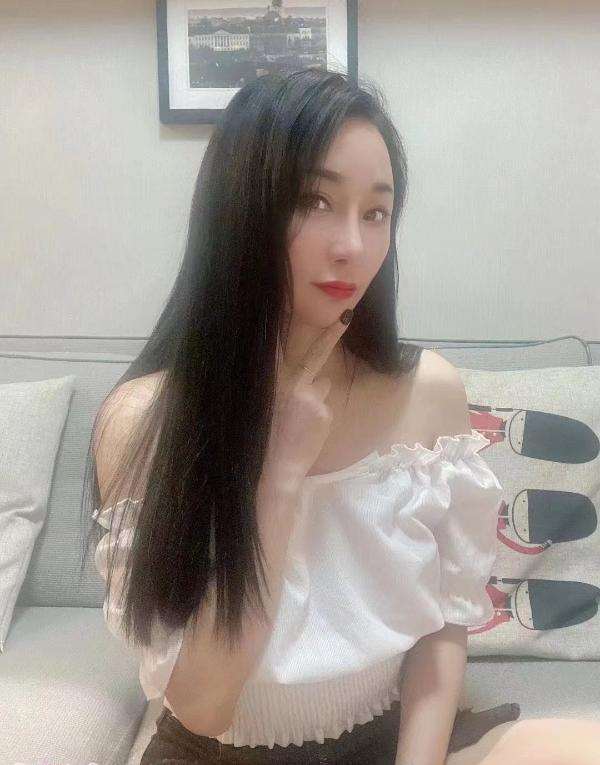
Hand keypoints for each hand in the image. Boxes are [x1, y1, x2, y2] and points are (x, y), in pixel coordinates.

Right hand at [262, 309, 353, 488]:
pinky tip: (308, 432)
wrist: (276, 468)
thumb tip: (324, 380)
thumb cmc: (270, 439)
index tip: (310, 309)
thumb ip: (295, 388)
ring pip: (322, 388)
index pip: (285, 348)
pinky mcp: (322, 409)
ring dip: (316, 400)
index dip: (298, 329)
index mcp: (274, 381)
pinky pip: (326, 408)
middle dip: (331, 336)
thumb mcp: (273, 406)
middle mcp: (291, 383)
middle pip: (315, 358)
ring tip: (298, 423)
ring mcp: (309, 395)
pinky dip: (321, 418)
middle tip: (347, 316)